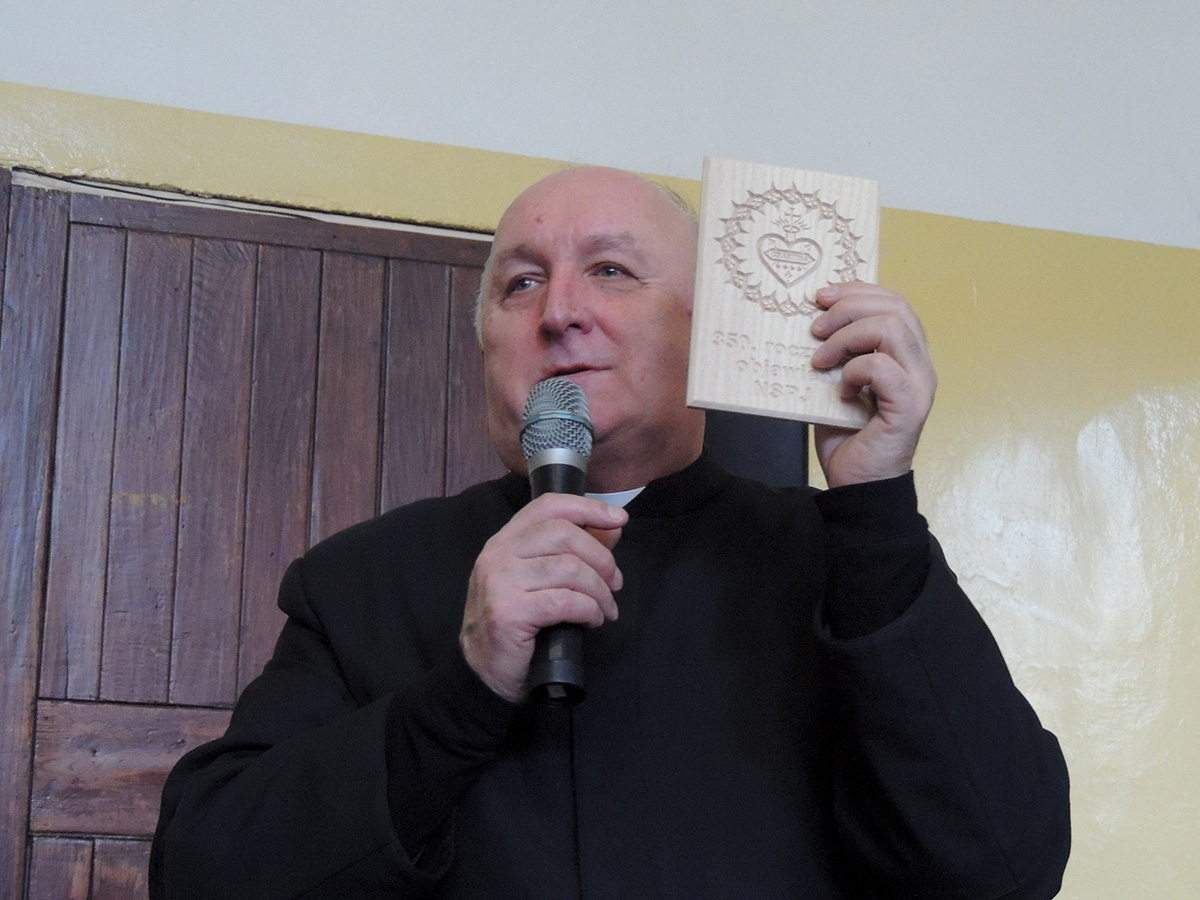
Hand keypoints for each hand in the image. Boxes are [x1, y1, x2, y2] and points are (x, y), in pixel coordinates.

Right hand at [461, 494, 626, 701]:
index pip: (549, 506)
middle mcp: (498, 554)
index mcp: (505, 540)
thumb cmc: (517, 624)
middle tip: (615, 583)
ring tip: (605, 609)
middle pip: (564, 533)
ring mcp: (500, 581)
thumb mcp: (542, 580)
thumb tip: (613, 526)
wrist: (484, 671)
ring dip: (599, 591)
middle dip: (601, 558)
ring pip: (570, 569)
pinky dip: (590, 610)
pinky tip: (593, 621)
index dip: (588, 507)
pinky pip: (566, 601)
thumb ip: (576, 550)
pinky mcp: (509, 612)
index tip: (620, 518)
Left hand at [809, 282, 936, 486]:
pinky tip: (840, 391)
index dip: (857, 290)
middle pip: (896, 306)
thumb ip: (836, 353)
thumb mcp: (835, 384)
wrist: (857, 486)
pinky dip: (854, 371)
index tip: (820, 296)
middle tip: (814, 326)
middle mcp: (920, 366)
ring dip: (845, 337)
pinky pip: (882, 367)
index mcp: (907, 355)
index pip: (894, 302)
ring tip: (819, 360)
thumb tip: (809, 321)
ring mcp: (919, 385)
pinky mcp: (909, 407)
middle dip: (848, 306)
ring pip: (891, 328)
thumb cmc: (847, 437)